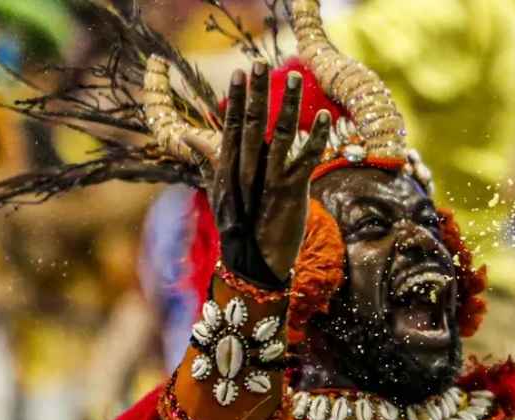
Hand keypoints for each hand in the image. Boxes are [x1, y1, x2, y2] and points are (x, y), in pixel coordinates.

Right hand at [185, 62, 331, 285]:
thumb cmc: (239, 227)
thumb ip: (210, 161)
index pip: (232, 125)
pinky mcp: (292, 190)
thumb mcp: (220, 191)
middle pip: (252, 123)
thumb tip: (189, 137)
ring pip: (280, 134)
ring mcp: (269, 179)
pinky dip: (318, 137)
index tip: (240, 71)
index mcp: (230, 167)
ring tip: (294, 77)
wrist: (254, 263)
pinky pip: (306, 158)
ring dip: (289, 103)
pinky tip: (325, 116)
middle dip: (257, 92)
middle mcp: (247, 169)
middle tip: (260, 62)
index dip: (237, 98)